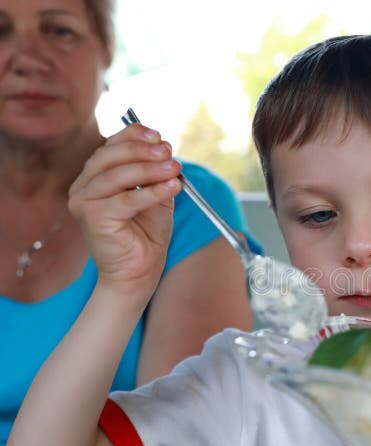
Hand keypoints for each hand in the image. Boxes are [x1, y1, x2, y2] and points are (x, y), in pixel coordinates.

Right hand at [68, 124, 181, 295]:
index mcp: (95, 177)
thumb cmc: (146, 235)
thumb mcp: (155, 196)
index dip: (133, 136)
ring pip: (117, 176)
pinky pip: (126, 199)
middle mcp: (83, 187)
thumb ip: (156, 173)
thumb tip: (165, 147)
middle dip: (141, 150)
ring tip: (174, 168)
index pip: (110, 146)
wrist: (139, 271)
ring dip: (149, 169)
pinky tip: (173, 187)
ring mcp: (84, 202)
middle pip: (109, 156)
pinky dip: (152, 192)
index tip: (159, 136)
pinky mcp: (92, 218)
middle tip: (168, 151)